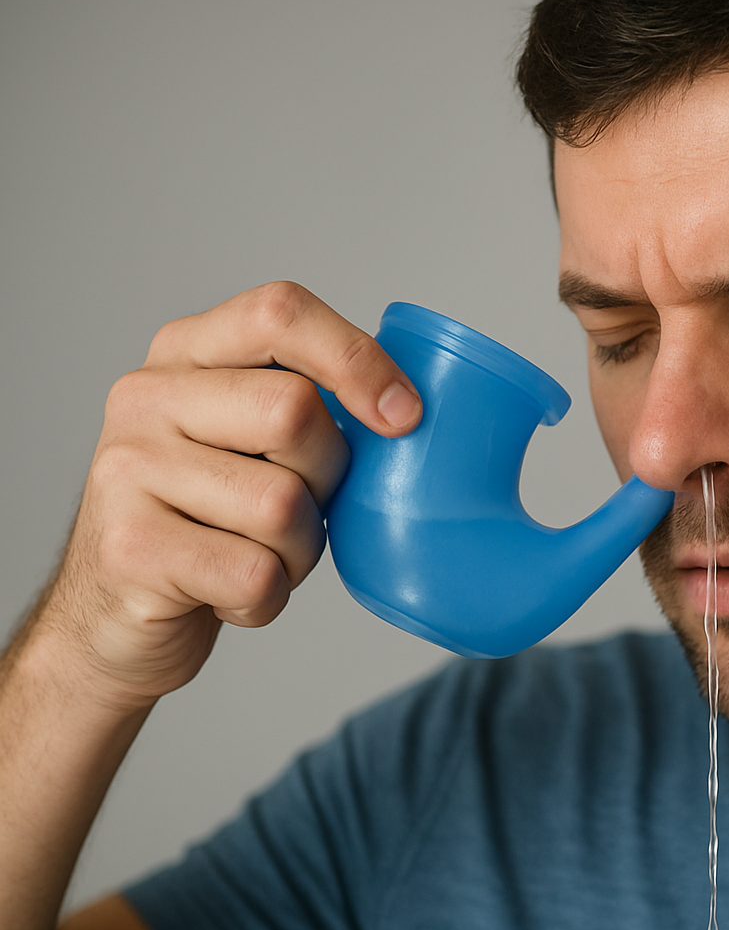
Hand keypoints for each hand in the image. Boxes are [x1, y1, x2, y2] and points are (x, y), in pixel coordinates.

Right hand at [27, 281, 420, 708]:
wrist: (113, 616)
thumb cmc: (214, 522)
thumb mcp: (253, 443)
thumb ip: (309, 406)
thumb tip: (414, 409)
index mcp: (185, 353)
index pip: (280, 313)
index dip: (356, 358)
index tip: (404, 415)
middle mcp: (145, 397)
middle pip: (293, 411)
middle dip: (325, 475)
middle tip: (299, 507)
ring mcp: (127, 470)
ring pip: (282, 503)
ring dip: (298, 550)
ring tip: (259, 555)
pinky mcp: (129, 549)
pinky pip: (256, 574)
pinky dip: (267, 598)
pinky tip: (230, 594)